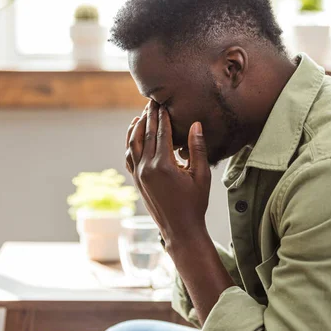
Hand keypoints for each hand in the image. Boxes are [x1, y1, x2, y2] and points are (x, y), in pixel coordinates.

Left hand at [125, 101, 211, 246]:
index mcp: (164, 165)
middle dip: (149, 116)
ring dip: (137, 127)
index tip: (162, 102)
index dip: (162, 116)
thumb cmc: (195, 203)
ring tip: (142, 114)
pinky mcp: (136, 181)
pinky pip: (129, 157)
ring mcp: (139, 175)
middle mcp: (147, 168)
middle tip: (151, 101)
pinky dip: (129, 143)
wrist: (180, 230)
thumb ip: (197, 149)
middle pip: (146, 134)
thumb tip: (195, 124)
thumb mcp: (201, 175)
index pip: (161, 133)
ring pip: (133, 144)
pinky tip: (133, 134)